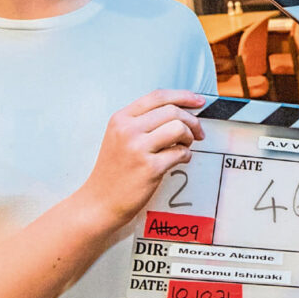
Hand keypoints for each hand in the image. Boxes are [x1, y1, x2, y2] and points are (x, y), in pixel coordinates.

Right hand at [80, 90, 206, 228]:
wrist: (100, 201)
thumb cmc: (114, 171)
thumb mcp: (119, 137)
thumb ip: (142, 122)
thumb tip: (178, 112)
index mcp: (121, 118)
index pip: (158, 96)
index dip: (182, 96)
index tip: (198, 101)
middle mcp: (128, 130)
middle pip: (172, 111)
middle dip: (192, 120)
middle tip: (197, 132)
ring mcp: (138, 148)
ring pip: (179, 128)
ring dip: (189, 137)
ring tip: (185, 146)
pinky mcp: (150, 168)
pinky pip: (181, 153)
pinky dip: (186, 155)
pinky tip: (180, 160)